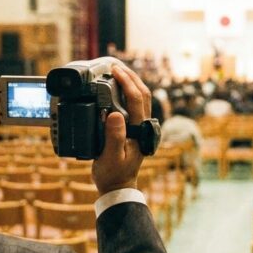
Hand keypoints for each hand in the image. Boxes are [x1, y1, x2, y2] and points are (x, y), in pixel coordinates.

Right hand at [92, 64, 151, 194]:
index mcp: (139, 130)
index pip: (136, 99)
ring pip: (141, 98)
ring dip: (131, 82)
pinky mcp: (134, 128)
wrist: (118, 186)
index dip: (126, 82)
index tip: (115, 71)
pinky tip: (118, 89)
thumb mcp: (110, 157)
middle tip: (116, 65)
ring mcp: (140, 126)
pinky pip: (134, 105)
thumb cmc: (113, 174)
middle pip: (142, 93)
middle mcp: (142, 126)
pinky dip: (128, 92)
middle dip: (131, 76)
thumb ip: (114, 136)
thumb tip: (114, 115)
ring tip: (118, 71)